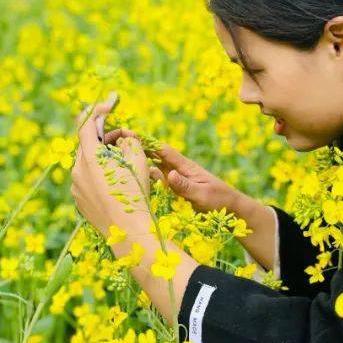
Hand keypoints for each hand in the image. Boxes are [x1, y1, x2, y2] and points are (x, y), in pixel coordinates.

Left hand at [70, 100, 152, 239]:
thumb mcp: (138, 159)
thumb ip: (129, 141)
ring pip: (88, 163)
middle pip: (88, 144)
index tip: (109, 103)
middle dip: (106, 139)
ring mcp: (76, 187)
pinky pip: (88, 180)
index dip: (97, 110)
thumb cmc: (135, 193)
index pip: (86, 123)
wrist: (128, 232)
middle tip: (125, 141)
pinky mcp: (79, 201)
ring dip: (103, 159)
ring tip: (125, 167)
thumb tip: (123, 138)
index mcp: (89, 157)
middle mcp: (77, 170)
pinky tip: (118, 185)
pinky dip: (100, 175)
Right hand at [103, 129, 240, 213]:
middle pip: (151, 155)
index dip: (144, 140)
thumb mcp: (203, 194)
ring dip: (134, 163)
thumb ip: (186, 186)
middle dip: (133, 148)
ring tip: (114, 160)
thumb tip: (169, 174)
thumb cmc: (219, 200)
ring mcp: (173, 180)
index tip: (126, 133)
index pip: (161, 149)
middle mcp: (175, 170)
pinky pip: (153, 183)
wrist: (231, 209)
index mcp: (183, 166)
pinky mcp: (172, 191)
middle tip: (111, 143)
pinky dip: (141, 179)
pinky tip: (128, 180)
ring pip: (149, 168)